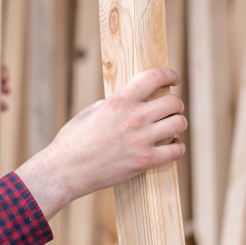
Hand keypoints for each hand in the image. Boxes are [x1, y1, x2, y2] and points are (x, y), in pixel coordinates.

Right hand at [15, 68, 187, 218]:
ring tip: (172, 126)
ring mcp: (141, 140)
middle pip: (173, 102)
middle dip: (175, 104)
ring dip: (178, 123)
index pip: (154, 77)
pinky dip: (178, 147)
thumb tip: (131, 100)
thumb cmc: (74, 139)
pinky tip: (173, 144)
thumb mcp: (92, 110)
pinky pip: (176, 151)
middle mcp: (134, 117)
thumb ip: (115, 103)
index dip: (169, 74)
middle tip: (171, 108)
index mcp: (120, 100)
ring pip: (179, 123)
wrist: (66, 170)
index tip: (174, 78)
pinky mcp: (145, 161)